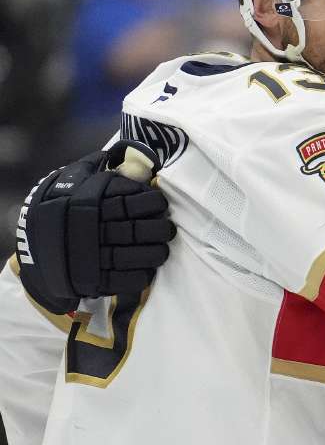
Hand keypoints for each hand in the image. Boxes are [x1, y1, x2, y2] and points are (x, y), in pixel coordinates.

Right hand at [15, 140, 174, 313]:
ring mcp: (90, 256)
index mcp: (91, 203)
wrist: (36, 245)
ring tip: (162, 250)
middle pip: (136, 230)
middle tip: (167, 229)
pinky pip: (123, 280)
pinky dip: (140, 276)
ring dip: (155, 254)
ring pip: (133, 256)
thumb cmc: (65, 207)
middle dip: (159, 229)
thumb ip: (105, 171)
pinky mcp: (91, 279)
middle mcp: (91, 229)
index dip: (153, 202)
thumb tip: (139, 164)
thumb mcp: (77, 181)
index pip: (131, 200)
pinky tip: (148, 269)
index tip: (160, 204)